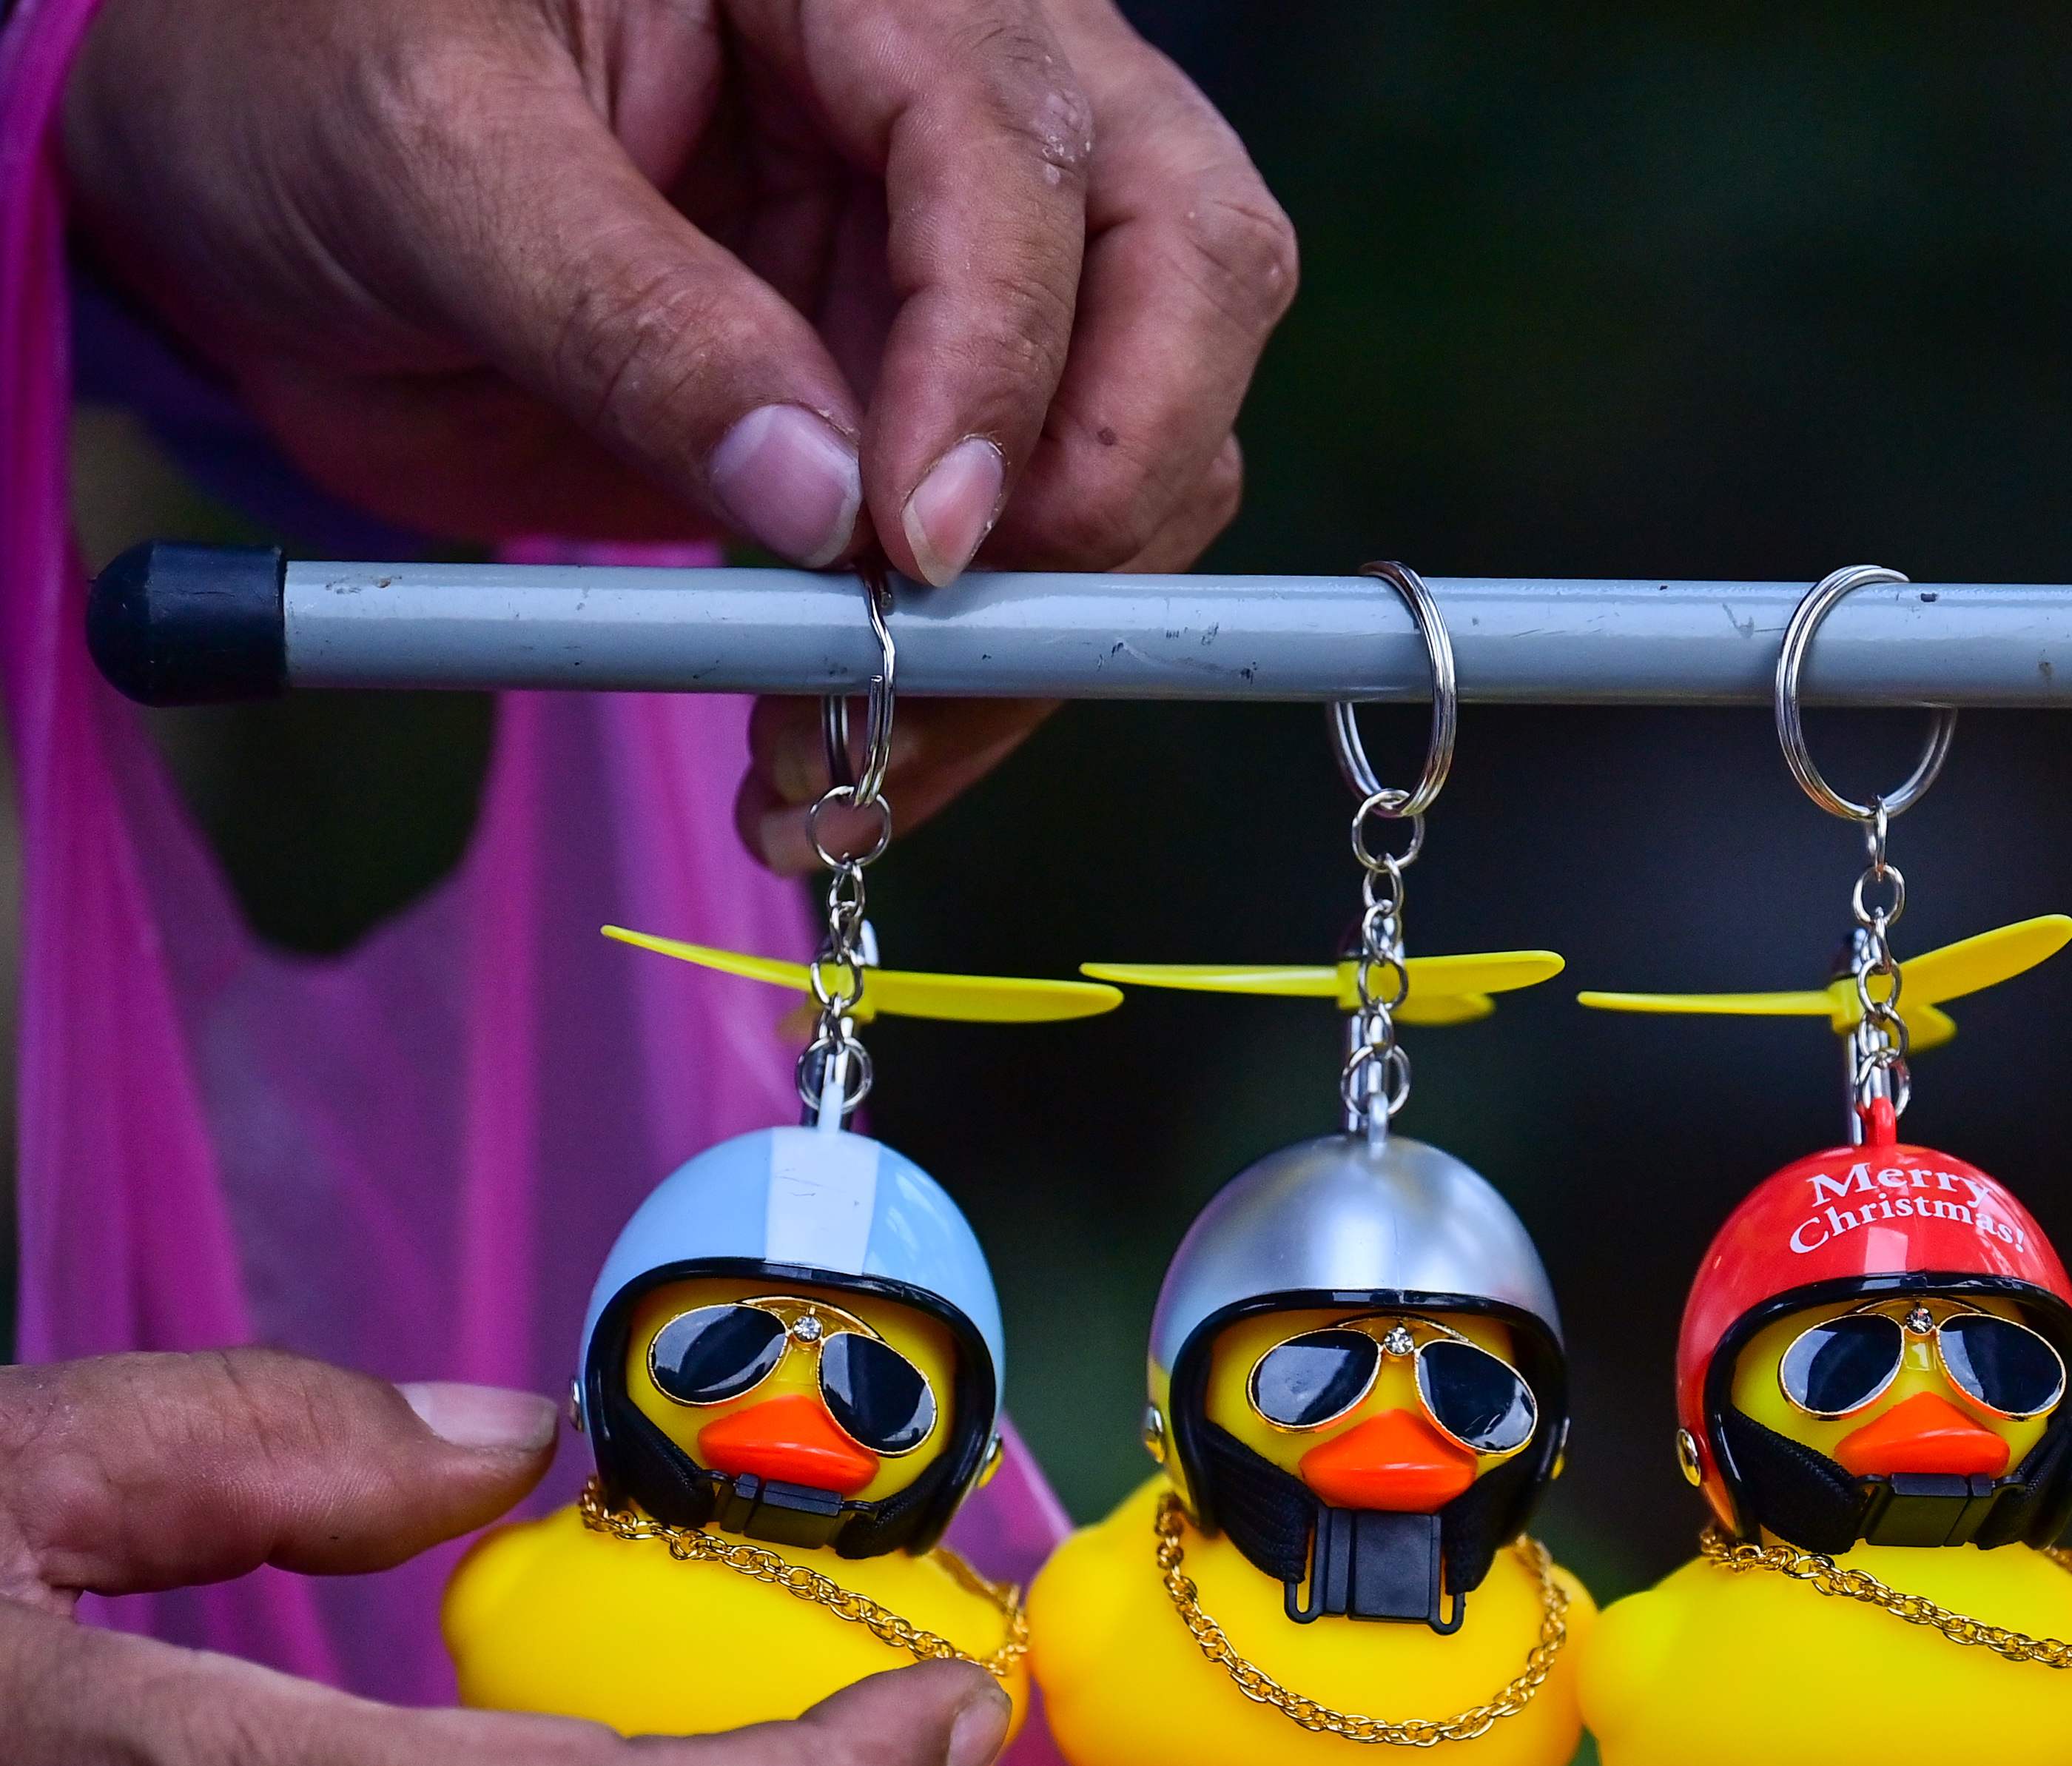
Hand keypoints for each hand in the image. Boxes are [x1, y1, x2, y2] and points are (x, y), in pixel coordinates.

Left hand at [56, 0, 1296, 867]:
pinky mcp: (950, 400)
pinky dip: (977, 682)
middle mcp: (977, 89)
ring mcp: (984, 253)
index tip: (911, 543)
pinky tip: (847, 762)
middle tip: (946, 638)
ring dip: (1037, 632)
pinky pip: (1048, 549)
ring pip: (1158, 437)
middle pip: (1192, 276)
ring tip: (846, 758)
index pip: (1021, 165)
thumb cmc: (312, 75)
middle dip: (1106, 489)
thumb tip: (818, 504)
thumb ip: (623, 314)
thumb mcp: (424, 155)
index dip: (998, 363)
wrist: (258, 169)